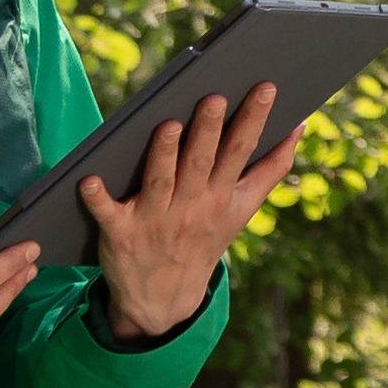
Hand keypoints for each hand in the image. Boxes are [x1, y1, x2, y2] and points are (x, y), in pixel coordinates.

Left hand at [75, 85, 303, 346]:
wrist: (164, 299)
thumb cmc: (204, 239)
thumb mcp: (242, 210)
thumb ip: (270, 169)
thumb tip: (298, 127)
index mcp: (221, 196)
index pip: (240, 151)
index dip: (254, 119)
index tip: (265, 87)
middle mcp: (190, 206)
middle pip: (200, 163)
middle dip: (207, 130)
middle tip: (213, 98)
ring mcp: (155, 220)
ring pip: (159, 182)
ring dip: (162, 155)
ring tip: (166, 125)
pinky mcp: (120, 233)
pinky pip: (107, 213)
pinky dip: (97, 198)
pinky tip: (88, 179)